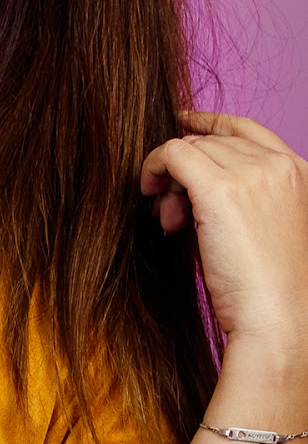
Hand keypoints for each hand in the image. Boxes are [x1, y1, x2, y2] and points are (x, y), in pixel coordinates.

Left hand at [141, 112, 307, 349]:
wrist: (279, 323)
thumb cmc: (268, 288)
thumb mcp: (260, 225)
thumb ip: (234, 192)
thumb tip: (180, 177)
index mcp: (301, 174)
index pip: (247, 128)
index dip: (210, 121)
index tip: (183, 120)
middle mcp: (279, 166)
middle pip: (209, 143)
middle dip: (185, 172)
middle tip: (172, 211)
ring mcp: (251, 173)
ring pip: (188, 149)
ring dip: (169, 179)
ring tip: (169, 219)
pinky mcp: (220, 188)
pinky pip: (170, 154)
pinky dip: (152, 168)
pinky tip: (149, 194)